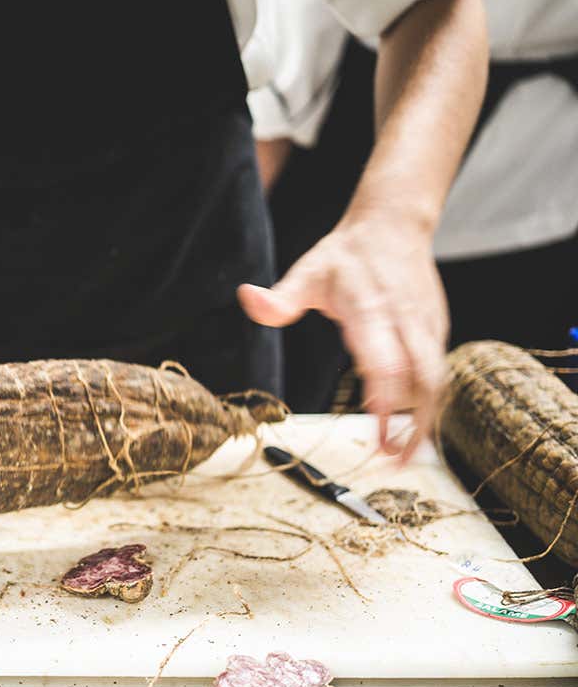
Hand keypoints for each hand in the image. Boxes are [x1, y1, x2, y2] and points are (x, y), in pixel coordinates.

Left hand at [237, 217, 448, 461]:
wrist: (394, 224)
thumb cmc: (346, 254)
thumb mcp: (308, 271)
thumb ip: (280, 297)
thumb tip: (248, 299)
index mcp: (374, 309)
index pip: (386, 359)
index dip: (385, 394)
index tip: (375, 426)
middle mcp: (408, 321)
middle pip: (425, 378)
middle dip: (415, 423)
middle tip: (394, 462)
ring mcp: (428, 327)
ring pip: (437, 381)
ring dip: (425, 422)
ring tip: (400, 457)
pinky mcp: (436, 331)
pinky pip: (437, 373)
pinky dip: (428, 405)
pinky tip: (409, 430)